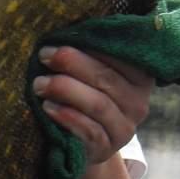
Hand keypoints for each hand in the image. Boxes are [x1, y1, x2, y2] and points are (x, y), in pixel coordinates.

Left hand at [32, 46, 154, 166]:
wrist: (80, 144)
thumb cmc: (82, 96)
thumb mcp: (90, 74)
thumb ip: (87, 53)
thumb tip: (63, 30)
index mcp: (140, 76)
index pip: (120, 54)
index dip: (88, 45)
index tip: (56, 40)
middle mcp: (139, 102)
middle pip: (105, 77)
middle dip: (71, 63)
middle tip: (43, 56)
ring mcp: (126, 128)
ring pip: (98, 104)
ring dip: (65, 90)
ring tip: (39, 84)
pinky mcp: (108, 148)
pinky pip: (89, 131)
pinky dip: (67, 117)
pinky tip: (48, 108)